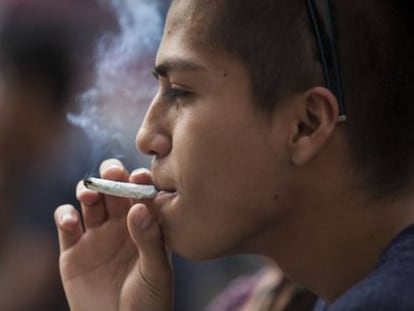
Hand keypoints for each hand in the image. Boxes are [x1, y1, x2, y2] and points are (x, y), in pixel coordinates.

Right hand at [54, 159, 172, 310]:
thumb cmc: (149, 301)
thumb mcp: (156, 271)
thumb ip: (149, 239)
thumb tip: (139, 206)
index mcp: (146, 225)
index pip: (143, 194)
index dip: (141, 181)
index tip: (141, 176)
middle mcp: (121, 225)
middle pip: (114, 189)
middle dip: (112, 175)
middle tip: (111, 172)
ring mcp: (97, 235)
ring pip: (90, 200)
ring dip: (88, 189)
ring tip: (90, 194)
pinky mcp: (73, 250)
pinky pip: (66, 224)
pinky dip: (65, 215)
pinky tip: (71, 220)